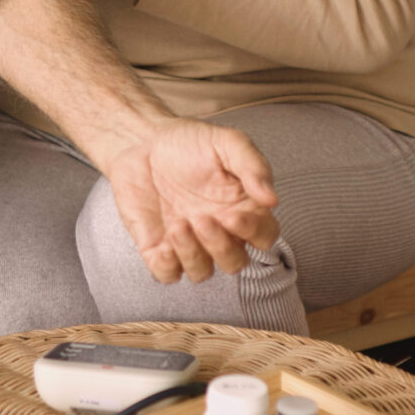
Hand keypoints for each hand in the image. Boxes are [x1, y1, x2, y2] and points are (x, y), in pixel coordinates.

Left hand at [98, 118, 280, 283]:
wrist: (142, 140)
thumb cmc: (190, 142)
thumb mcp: (227, 142)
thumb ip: (252, 165)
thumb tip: (272, 199)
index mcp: (242, 209)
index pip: (264, 237)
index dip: (254, 233)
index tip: (234, 215)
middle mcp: (219, 232)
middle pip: (235, 262)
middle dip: (221, 247)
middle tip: (202, 219)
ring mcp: (189, 242)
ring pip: (201, 273)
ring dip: (193, 255)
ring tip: (178, 225)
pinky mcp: (158, 247)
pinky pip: (167, 274)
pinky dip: (167, 267)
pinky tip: (163, 245)